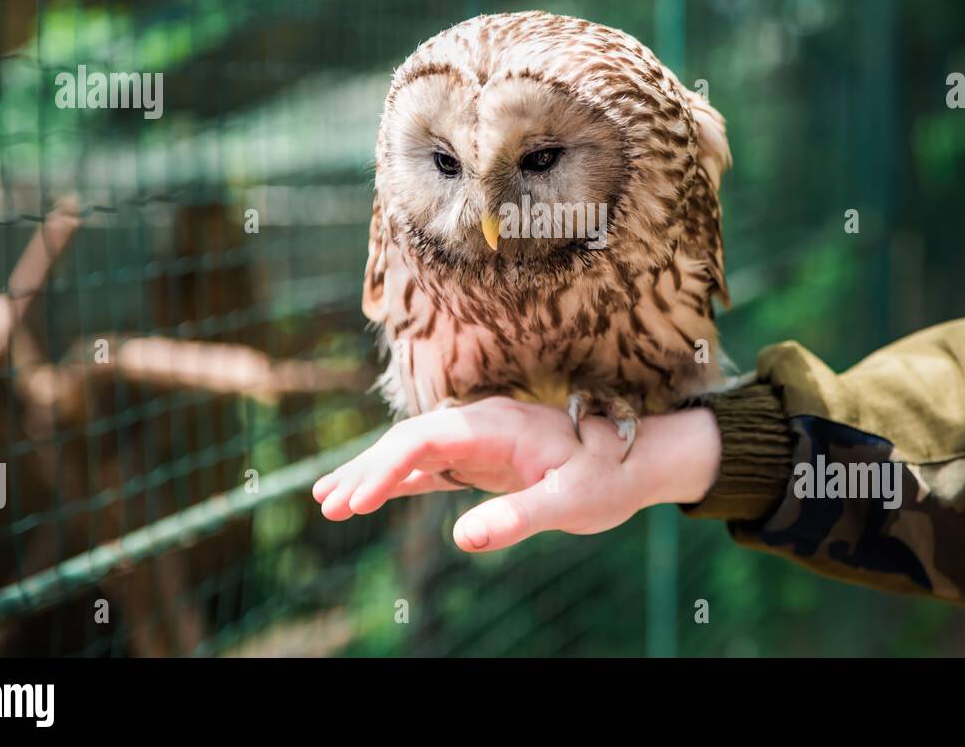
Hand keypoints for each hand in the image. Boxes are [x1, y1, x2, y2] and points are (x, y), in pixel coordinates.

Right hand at [311, 396, 721, 551]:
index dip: (387, 466)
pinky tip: (368, 497)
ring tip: (328, 501)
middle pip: (409, 441)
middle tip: (328, 505)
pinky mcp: (482, 460)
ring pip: (412, 452)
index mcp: (497, 425)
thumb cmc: (608, 477)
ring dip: (373, 475)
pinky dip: (397, 482)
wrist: (637, 459)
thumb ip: (517, 518)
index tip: (358, 499)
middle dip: (367, 471)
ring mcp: (478, 440)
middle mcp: (481, 424)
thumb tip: (461, 539)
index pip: (427, 438)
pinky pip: (430, 468)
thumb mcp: (570, 503)